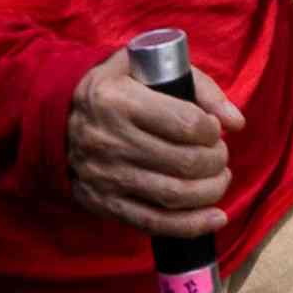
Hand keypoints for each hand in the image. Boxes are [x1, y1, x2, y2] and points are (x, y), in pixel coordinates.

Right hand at [63, 45, 245, 243]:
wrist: (55, 118)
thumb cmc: (115, 88)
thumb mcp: (146, 67)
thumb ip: (198, 86)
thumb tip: (236, 121)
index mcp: (119, 101)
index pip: (185, 123)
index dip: (211, 130)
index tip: (214, 128)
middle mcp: (110, 141)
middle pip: (184, 162)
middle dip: (216, 161)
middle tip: (220, 155)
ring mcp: (106, 177)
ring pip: (174, 195)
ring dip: (210, 191)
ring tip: (219, 179)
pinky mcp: (105, 204)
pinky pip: (153, 223)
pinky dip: (191, 226)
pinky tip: (215, 218)